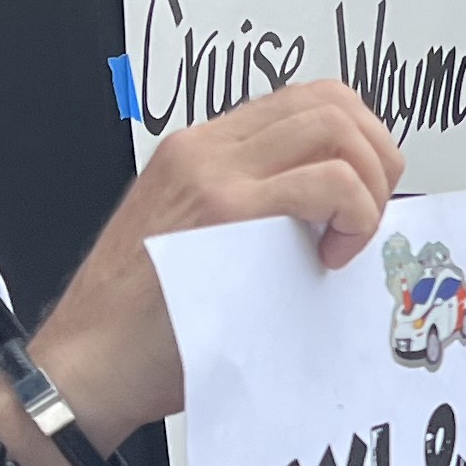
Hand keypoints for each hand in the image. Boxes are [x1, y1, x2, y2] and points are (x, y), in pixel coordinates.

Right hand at [28, 85, 405, 447]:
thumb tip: (335, 218)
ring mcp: (214, 173)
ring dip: (370, 182)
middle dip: (377, 155)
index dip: (357, 140)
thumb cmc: (145, 326)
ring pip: (334, 126)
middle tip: (371, 217)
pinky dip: (353, 214)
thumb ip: (257, 215)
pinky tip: (332, 257)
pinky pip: (326, 181)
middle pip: (329, 101)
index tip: (365, 195)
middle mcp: (206, 149)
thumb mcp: (203, 244)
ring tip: (350, 238)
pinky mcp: (225, 210)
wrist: (88, 364)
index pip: (304, 102)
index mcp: (201, 152)